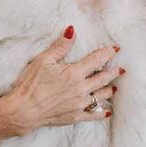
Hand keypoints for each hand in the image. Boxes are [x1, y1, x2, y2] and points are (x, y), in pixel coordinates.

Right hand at [3, 26, 121, 134]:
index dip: (107, 53)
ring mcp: (79, 103)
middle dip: (113, 72)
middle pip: (103, 78)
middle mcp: (81, 88)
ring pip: (100, 95)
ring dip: (109, 90)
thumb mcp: (44, 60)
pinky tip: (107, 111)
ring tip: (115, 87)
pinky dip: (101, 113)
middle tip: (121, 69)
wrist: (24, 110)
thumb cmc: (31, 84)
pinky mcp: (75, 116)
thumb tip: (72, 30)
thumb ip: (61, 46)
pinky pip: (93, 115)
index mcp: (74, 72)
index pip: (97, 60)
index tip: (116, 49)